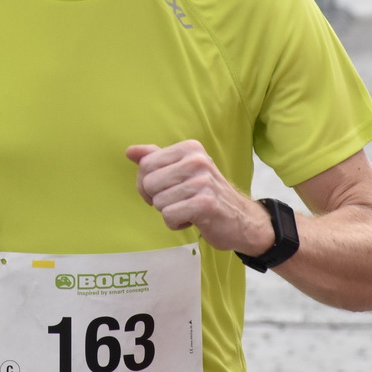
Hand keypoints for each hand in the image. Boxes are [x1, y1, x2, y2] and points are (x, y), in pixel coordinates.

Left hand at [125, 141, 271, 255]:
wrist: (241, 219)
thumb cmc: (206, 194)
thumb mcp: (182, 170)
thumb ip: (156, 159)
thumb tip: (129, 151)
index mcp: (190, 148)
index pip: (146, 164)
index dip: (147, 184)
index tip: (164, 190)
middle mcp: (197, 160)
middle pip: (149, 183)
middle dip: (157, 199)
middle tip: (178, 201)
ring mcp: (203, 181)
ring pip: (158, 202)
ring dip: (169, 213)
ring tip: (188, 209)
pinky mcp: (205, 203)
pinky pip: (169, 216)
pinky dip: (176, 223)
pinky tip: (193, 219)